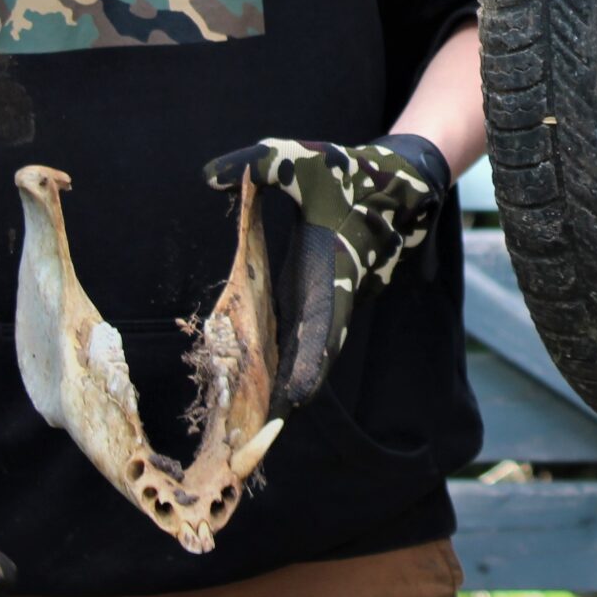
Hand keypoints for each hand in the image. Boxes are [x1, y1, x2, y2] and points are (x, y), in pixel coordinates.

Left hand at [201, 136, 449, 413]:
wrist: (391, 186)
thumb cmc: (344, 174)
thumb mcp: (297, 160)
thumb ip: (252, 164)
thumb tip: (205, 175)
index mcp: (329, 269)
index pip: (321, 327)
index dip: (308, 364)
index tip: (294, 401)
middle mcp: (332, 296)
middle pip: (312, 357)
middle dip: (288, 395)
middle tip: (260, 436)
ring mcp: (329, 304)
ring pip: (307, 355)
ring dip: (283, 389)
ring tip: (253, 431)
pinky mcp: (321, 304)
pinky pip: (303, 343)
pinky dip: (285, 369)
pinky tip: (259, 395)